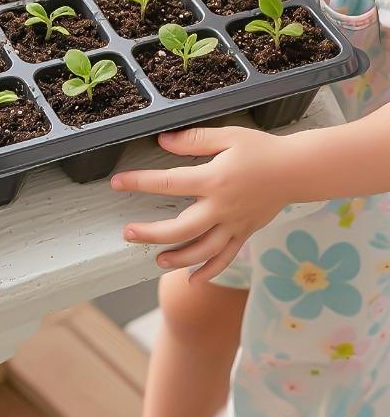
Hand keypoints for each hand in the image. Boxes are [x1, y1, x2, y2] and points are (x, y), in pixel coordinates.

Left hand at [113, 126, 303, 283]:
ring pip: (203, 250)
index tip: (117, 183)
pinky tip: (193, 280)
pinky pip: (226, 257)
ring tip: (157, 259)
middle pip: (181, 228)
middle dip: (151, 233)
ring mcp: (234, 224)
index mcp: (213, 179)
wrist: (299, 170)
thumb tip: (162, 141)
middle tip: (128, 233)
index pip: (168, 183)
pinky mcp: (244, 233)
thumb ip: (194, 139)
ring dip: (178, 258)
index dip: (139, 182)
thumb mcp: (228, 136)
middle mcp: (221, 207)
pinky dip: (209, 271)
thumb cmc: (262, 149)